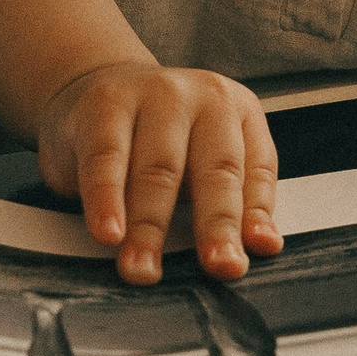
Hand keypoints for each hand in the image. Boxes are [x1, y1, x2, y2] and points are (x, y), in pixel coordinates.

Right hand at [35, 62, 280, 285]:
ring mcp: (155, 93)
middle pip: (215, 170)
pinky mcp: (107, 103)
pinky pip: (108, 160)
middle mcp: (204, 97)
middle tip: (218, 267)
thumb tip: (263, 244)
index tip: (255, 251)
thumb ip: (236, 200)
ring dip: (150, 227)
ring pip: (160, 170)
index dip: (255, 215)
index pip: (255, 170)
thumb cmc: (158, 137)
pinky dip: (107, 201)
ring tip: (143, 268)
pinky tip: (109, 233)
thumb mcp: (205, 160)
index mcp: (238, 111)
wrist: (92, 87)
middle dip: (217, 226)